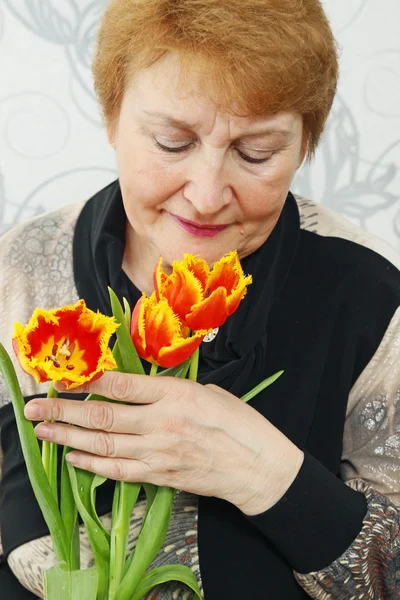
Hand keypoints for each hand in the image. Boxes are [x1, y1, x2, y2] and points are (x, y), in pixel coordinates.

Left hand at [24, 372, 303, 514]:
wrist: (258, 467)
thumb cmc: (239, 423)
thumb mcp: (208, 392)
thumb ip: (170, 390)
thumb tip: (138, 387)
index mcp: (176, 395)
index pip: (121, 386)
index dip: (87, 382)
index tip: (64, 379)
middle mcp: (162, 423)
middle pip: (102, 415)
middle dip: (63, 411)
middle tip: (34, 408)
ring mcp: (159, 453)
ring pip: (103, 444)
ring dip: (68, 437)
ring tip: (42, 431)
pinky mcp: (160, 476)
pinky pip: (118, 471)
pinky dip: (92, 464)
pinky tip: (73, 457)